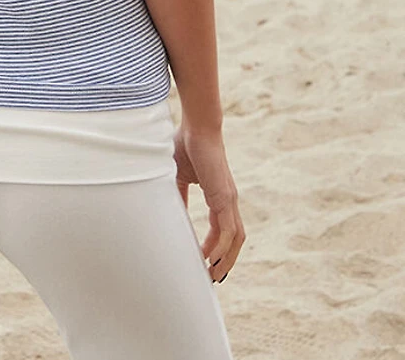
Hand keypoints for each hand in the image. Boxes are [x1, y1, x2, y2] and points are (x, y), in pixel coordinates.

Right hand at [173, 123, 244, 282]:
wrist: (197, 126)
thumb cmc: (186, 145)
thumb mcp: (177, 176)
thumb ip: (177, 196)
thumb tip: (170, 214)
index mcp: (219, 196)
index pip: (222, 230)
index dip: (215, 248)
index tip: (203, 263)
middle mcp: (228, 201)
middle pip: (234, 240)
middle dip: (224, 262)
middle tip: (210, 279)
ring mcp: (229, 200)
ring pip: (235, 240)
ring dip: (226, 260)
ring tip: (212, 277)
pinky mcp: (225, 197)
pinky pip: (228, 231)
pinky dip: (222, 248)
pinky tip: (209, 260)